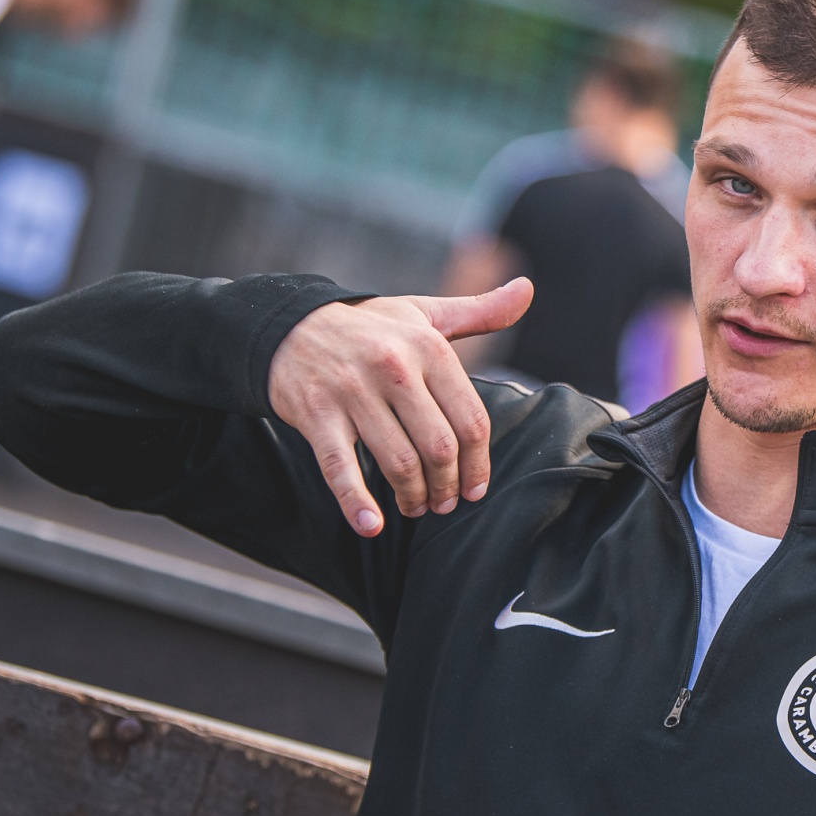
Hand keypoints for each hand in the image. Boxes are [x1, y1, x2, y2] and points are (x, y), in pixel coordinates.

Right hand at [268, 278, 531, 535]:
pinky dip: (356, 502)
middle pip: (438, 446)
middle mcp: (394, 367)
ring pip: (397, 462)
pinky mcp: (315, 413)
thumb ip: (479, 311)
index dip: (478, 463)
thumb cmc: (369, 327)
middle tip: (444, 504)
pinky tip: (371, 525)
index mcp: (428, 347)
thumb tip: (527, 289)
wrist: (289, 325)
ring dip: (412, 496)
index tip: (476, 488)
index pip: (470, 419)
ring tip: (415, 507)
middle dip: (447, 485)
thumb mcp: (424, 313)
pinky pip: (339, 467)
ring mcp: (352, 391)